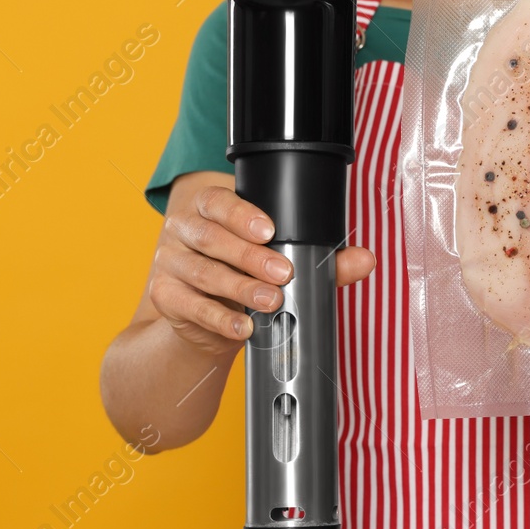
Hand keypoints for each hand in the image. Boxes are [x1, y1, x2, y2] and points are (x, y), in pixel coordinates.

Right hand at [150, 183, 375, 355]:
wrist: (207, 319)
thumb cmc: (245, 277)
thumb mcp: (280, 262)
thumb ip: (320, 259)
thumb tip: (364, 260)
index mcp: (209, 208)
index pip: (220, 202)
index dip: (243, 214)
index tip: (270, 230)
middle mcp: (184, 230)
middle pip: (213, 238)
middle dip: (250, 257)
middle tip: (282, 273)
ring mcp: (170, 262)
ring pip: (204, 272)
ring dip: (240, 288)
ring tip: (270, 301)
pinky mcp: (165, 295)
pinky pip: (191, 306)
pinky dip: (220, 318)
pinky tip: (243, 326)